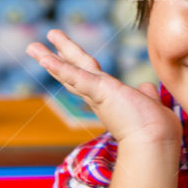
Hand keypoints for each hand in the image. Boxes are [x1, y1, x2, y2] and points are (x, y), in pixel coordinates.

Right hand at [26, 29, 181, 145]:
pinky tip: (45, 59)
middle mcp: (98, 96)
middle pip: (70, 72)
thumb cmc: (155, 127)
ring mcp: (97, 94)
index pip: (85, 77)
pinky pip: (76, 77)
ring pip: (69, 72)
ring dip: (50, 58)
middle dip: (54, 57)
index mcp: (107, 97)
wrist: (156, 140)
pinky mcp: (99, 92)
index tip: (60, 56)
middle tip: (33, 47)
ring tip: (32, 46)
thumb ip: (145, 92)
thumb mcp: (148, 102)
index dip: (71, 66)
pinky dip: (60, 68)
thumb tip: (147, 86)